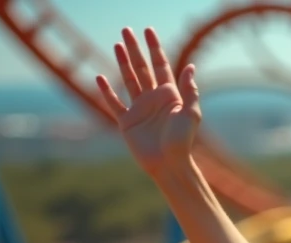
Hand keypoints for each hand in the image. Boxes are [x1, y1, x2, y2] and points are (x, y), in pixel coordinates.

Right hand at [96, 28, 200, 176]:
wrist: (169, 164)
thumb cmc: (182, 141)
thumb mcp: (190, 114)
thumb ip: (189, 90)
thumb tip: (190, 66)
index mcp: (169, 95)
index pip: (161, 65)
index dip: (154, 48)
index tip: (148, 31)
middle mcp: (154, 99)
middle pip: (142, 68)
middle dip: (135, 49)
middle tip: (126, 30)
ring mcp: (139, 109)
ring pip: (128, 80)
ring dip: (122, 63)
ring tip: (117, 45)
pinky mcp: (127, 122)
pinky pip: (114, 103)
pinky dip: (106, 91)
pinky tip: (100, 77)